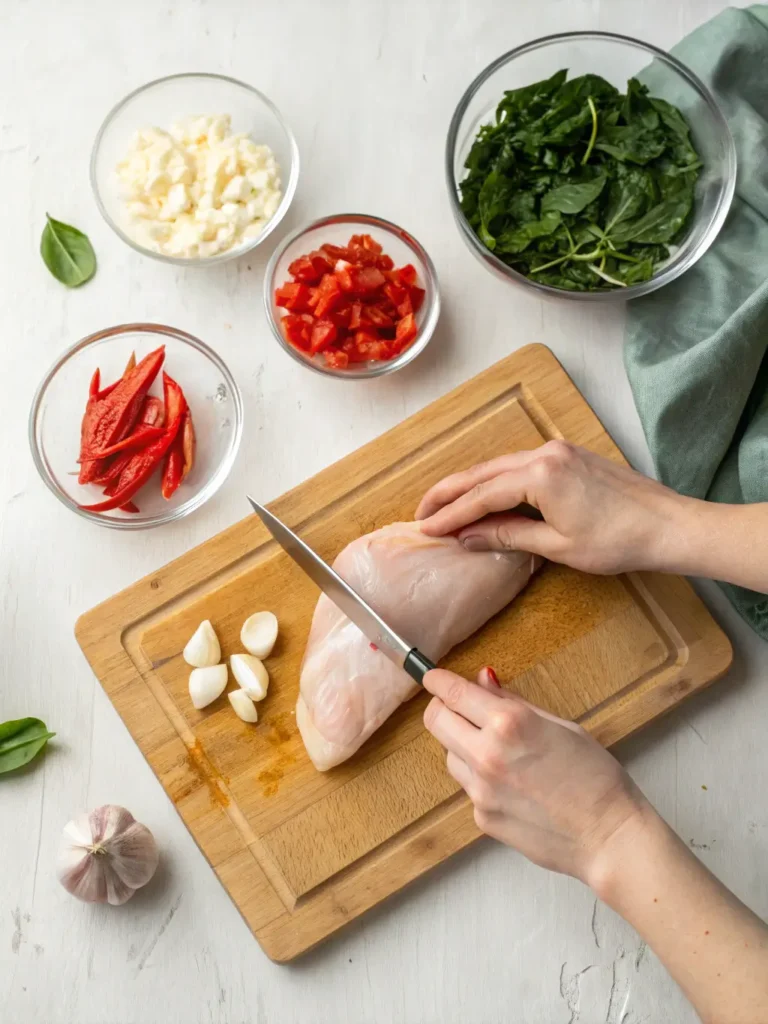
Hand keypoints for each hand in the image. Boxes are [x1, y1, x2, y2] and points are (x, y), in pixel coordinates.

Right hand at [415, 440, 691, 574]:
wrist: (668, 526)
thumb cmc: (619, 541)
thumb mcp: (557, 545)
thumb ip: (508, 535)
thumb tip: (468, 536)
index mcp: (540, 474)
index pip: (481, 495)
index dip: (451, 514)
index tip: (426, 528)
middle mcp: (544, 454)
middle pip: (483, 473)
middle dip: (450, 493)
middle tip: (422, 513)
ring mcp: (557, 451)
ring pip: (499, 467)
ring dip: (471, 487)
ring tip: (445, 506)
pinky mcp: (568, 456)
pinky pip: (519, 466)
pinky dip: (496, 482)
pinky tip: (485, 497)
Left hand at [422, 667, 645, 882]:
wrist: (607, 837)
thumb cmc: (595, 777)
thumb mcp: (559, 725)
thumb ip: (513, 703)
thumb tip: (484, 681)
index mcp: (508, 723)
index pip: (453, 693)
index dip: (437, 680)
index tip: (432, 676)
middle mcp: (486, 754)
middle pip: (435, 721)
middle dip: (442, 708)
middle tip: (457, 707)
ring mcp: (480, 789)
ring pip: (449, 755)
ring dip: (461, 745)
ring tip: (498, 751)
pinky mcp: (481, 817)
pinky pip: (468, 787)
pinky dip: (480, 779)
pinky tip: (512, 784)